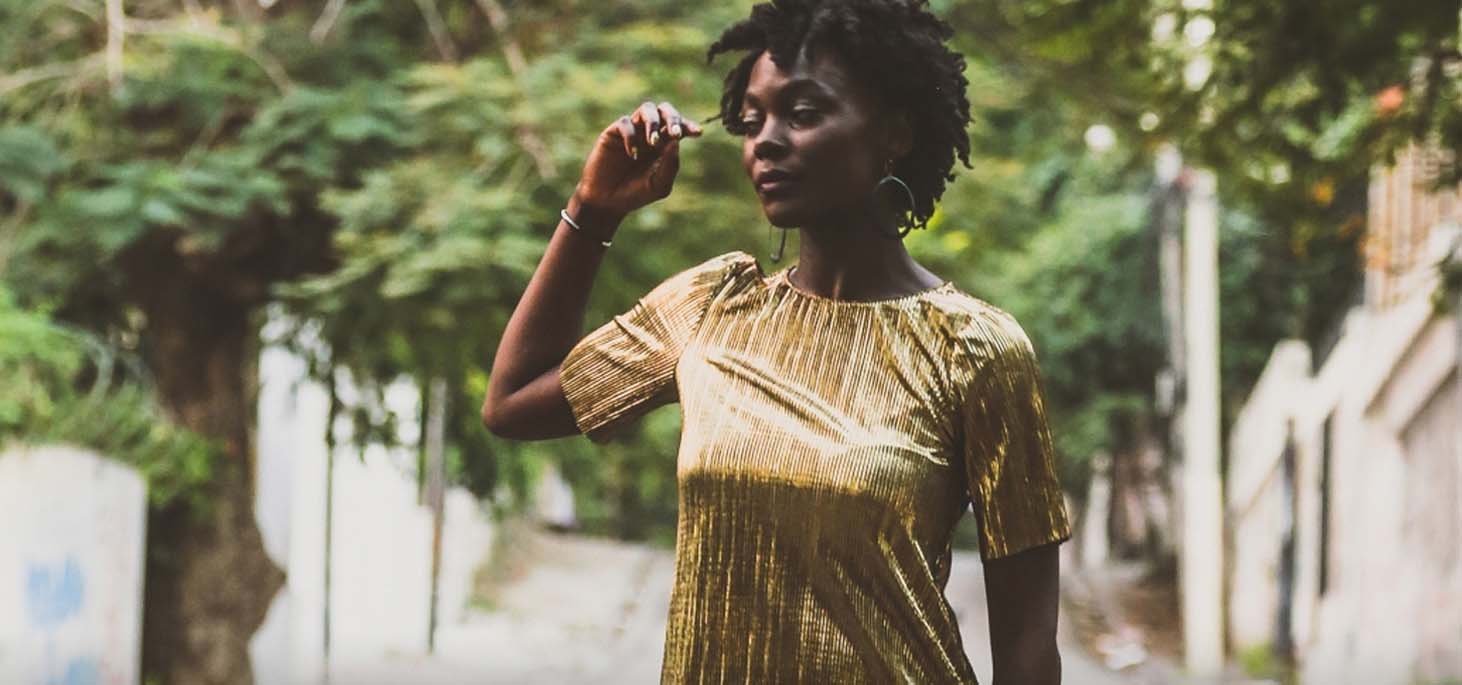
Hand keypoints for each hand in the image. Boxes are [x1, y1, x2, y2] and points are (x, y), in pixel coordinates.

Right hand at [571, 100, 703, 219]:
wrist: (608, 202)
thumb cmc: (636, 194)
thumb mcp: (659, 185)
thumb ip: (670, 165)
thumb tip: (677, 141)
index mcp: (664, 145)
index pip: (679, 127)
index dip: (689, 126)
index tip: (698, 133)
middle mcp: (649, 134)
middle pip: (665, 110)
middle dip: (673, 118)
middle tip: (675, 134)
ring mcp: (632, 131)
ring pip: (647, 109)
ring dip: (653, 122)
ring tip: (653, 142)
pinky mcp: (613, 133)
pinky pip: (626, 123)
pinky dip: (631, 136)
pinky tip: (632, 155)